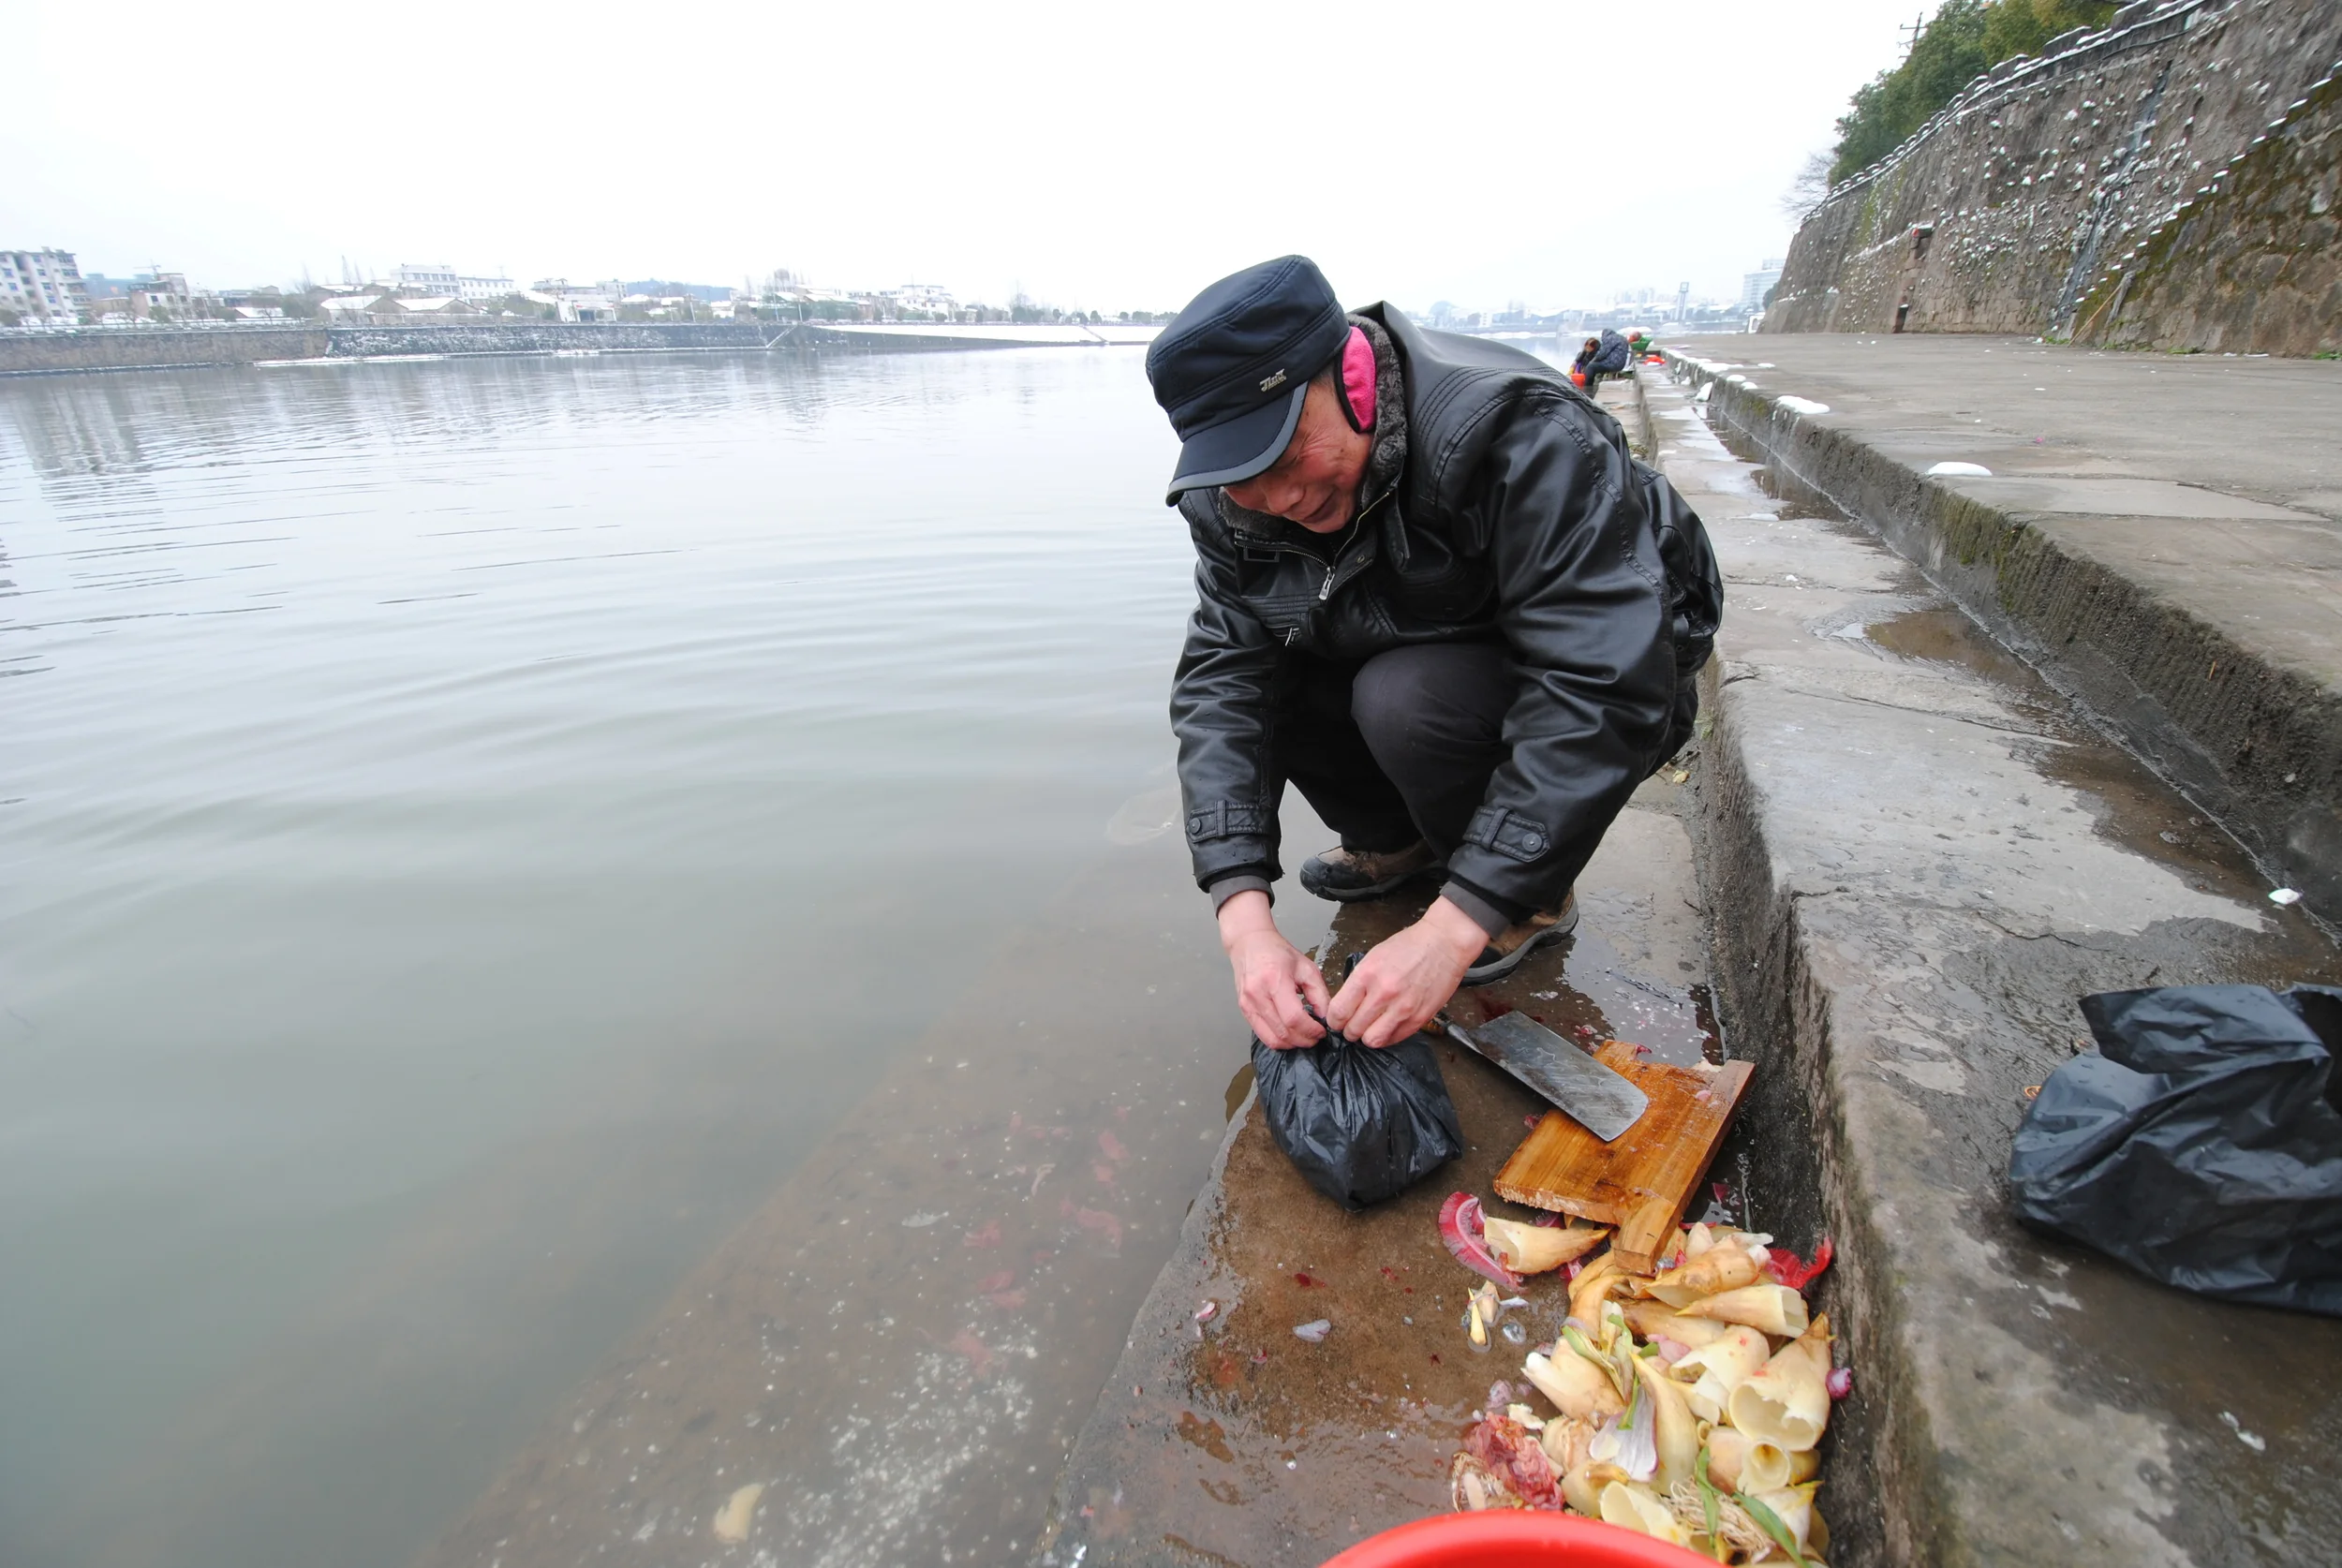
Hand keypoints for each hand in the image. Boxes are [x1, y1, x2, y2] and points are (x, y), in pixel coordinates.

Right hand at [1217, 890, 1330, 1047]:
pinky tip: (1290, 1034)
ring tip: (1304, 1037)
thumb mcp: (1306, 968)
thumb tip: (1326, 1018)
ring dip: (1292, 1044)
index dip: (1311, 1030)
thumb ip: (1319, 994)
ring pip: (1272, 1039)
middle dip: (1304, 1040)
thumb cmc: (1278, 953)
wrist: (1249, 944)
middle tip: (1316, 1036)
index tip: (1322, 1031)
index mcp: (1275, 980)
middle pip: (1283, 1032)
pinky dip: (1279, 1040)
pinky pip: (1263, 1035)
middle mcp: (1257, 995)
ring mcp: (1247, 1004)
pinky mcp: (1243, 1011)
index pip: (1294, 1018)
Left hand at [1324, 896, 1486, 1047]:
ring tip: (1371, 1027)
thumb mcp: (1373, 957)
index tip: (1337, 1019)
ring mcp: (1402, 1008)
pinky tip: (1388, 1025)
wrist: (1444, 943)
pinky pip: (1394, 1039)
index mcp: (1367, 975)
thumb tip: (1345, 1005)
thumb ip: (1358, 983)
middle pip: (1353, 1030)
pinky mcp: (1419, 1018)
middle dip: (1349, 1030)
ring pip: (1372, 1040)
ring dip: (1368, 1036)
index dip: (1334, 1020)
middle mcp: (1383, 994)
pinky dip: (1387, 1036)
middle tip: (1353, 1024)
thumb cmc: (1409, 946)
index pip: (1338, 1012)